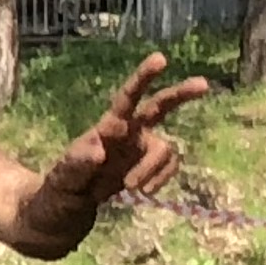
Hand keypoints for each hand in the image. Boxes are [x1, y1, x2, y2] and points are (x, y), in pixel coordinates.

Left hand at [42, 52, 208, 214]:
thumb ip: (76, 165)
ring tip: (131, 188)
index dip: (143, 77)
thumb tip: (98, 152)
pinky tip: (145, 191)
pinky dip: (161, 178)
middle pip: (160, 106)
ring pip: (165, 148)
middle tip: (203, 84)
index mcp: (107, 126)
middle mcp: (129, 130)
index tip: (160, 59)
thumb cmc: (62, 185)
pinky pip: (170, 165)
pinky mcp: (150, 164)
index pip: (127, 97)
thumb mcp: (62, 177)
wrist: (69, 206)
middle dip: (180, 94)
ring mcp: (142, 147)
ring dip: (153, 168)